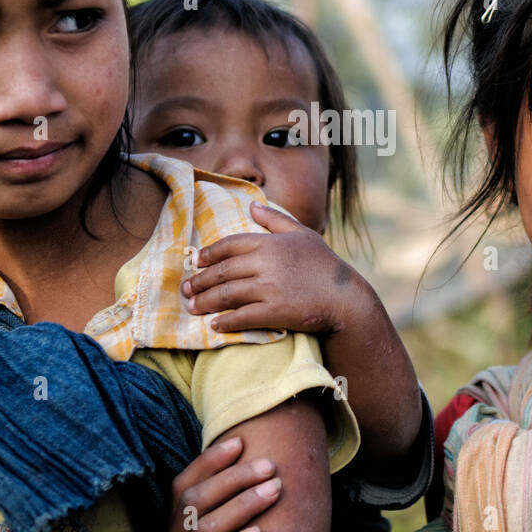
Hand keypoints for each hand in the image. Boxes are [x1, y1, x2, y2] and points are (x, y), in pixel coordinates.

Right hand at [153, 437, 281, 531]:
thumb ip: (215, 515)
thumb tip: (245, 473)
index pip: (182, 486)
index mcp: (173, 531)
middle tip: (269, 466)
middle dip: (233, 478)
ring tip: (274, 490)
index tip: (240, 442)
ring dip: (242, 505)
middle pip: (194, 501)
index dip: (209, 461)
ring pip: (204, 529)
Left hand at [181, 201, 365, 334]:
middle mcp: (266, 263)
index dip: (208, 254)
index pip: (229, 245)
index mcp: (270, 243)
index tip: (195, 261)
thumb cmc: (324, 264)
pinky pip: (241, 317)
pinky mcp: (274, 312)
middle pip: (222, 272)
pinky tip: (215, 325)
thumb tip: (252, 206)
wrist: (345, 297)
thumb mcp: (302, 234)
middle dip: (200, 281)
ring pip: (227, 295)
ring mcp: (269, 288)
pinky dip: (225, 322)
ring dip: (205, 302)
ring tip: (193, 307)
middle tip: (186, 289)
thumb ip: (274, 220)